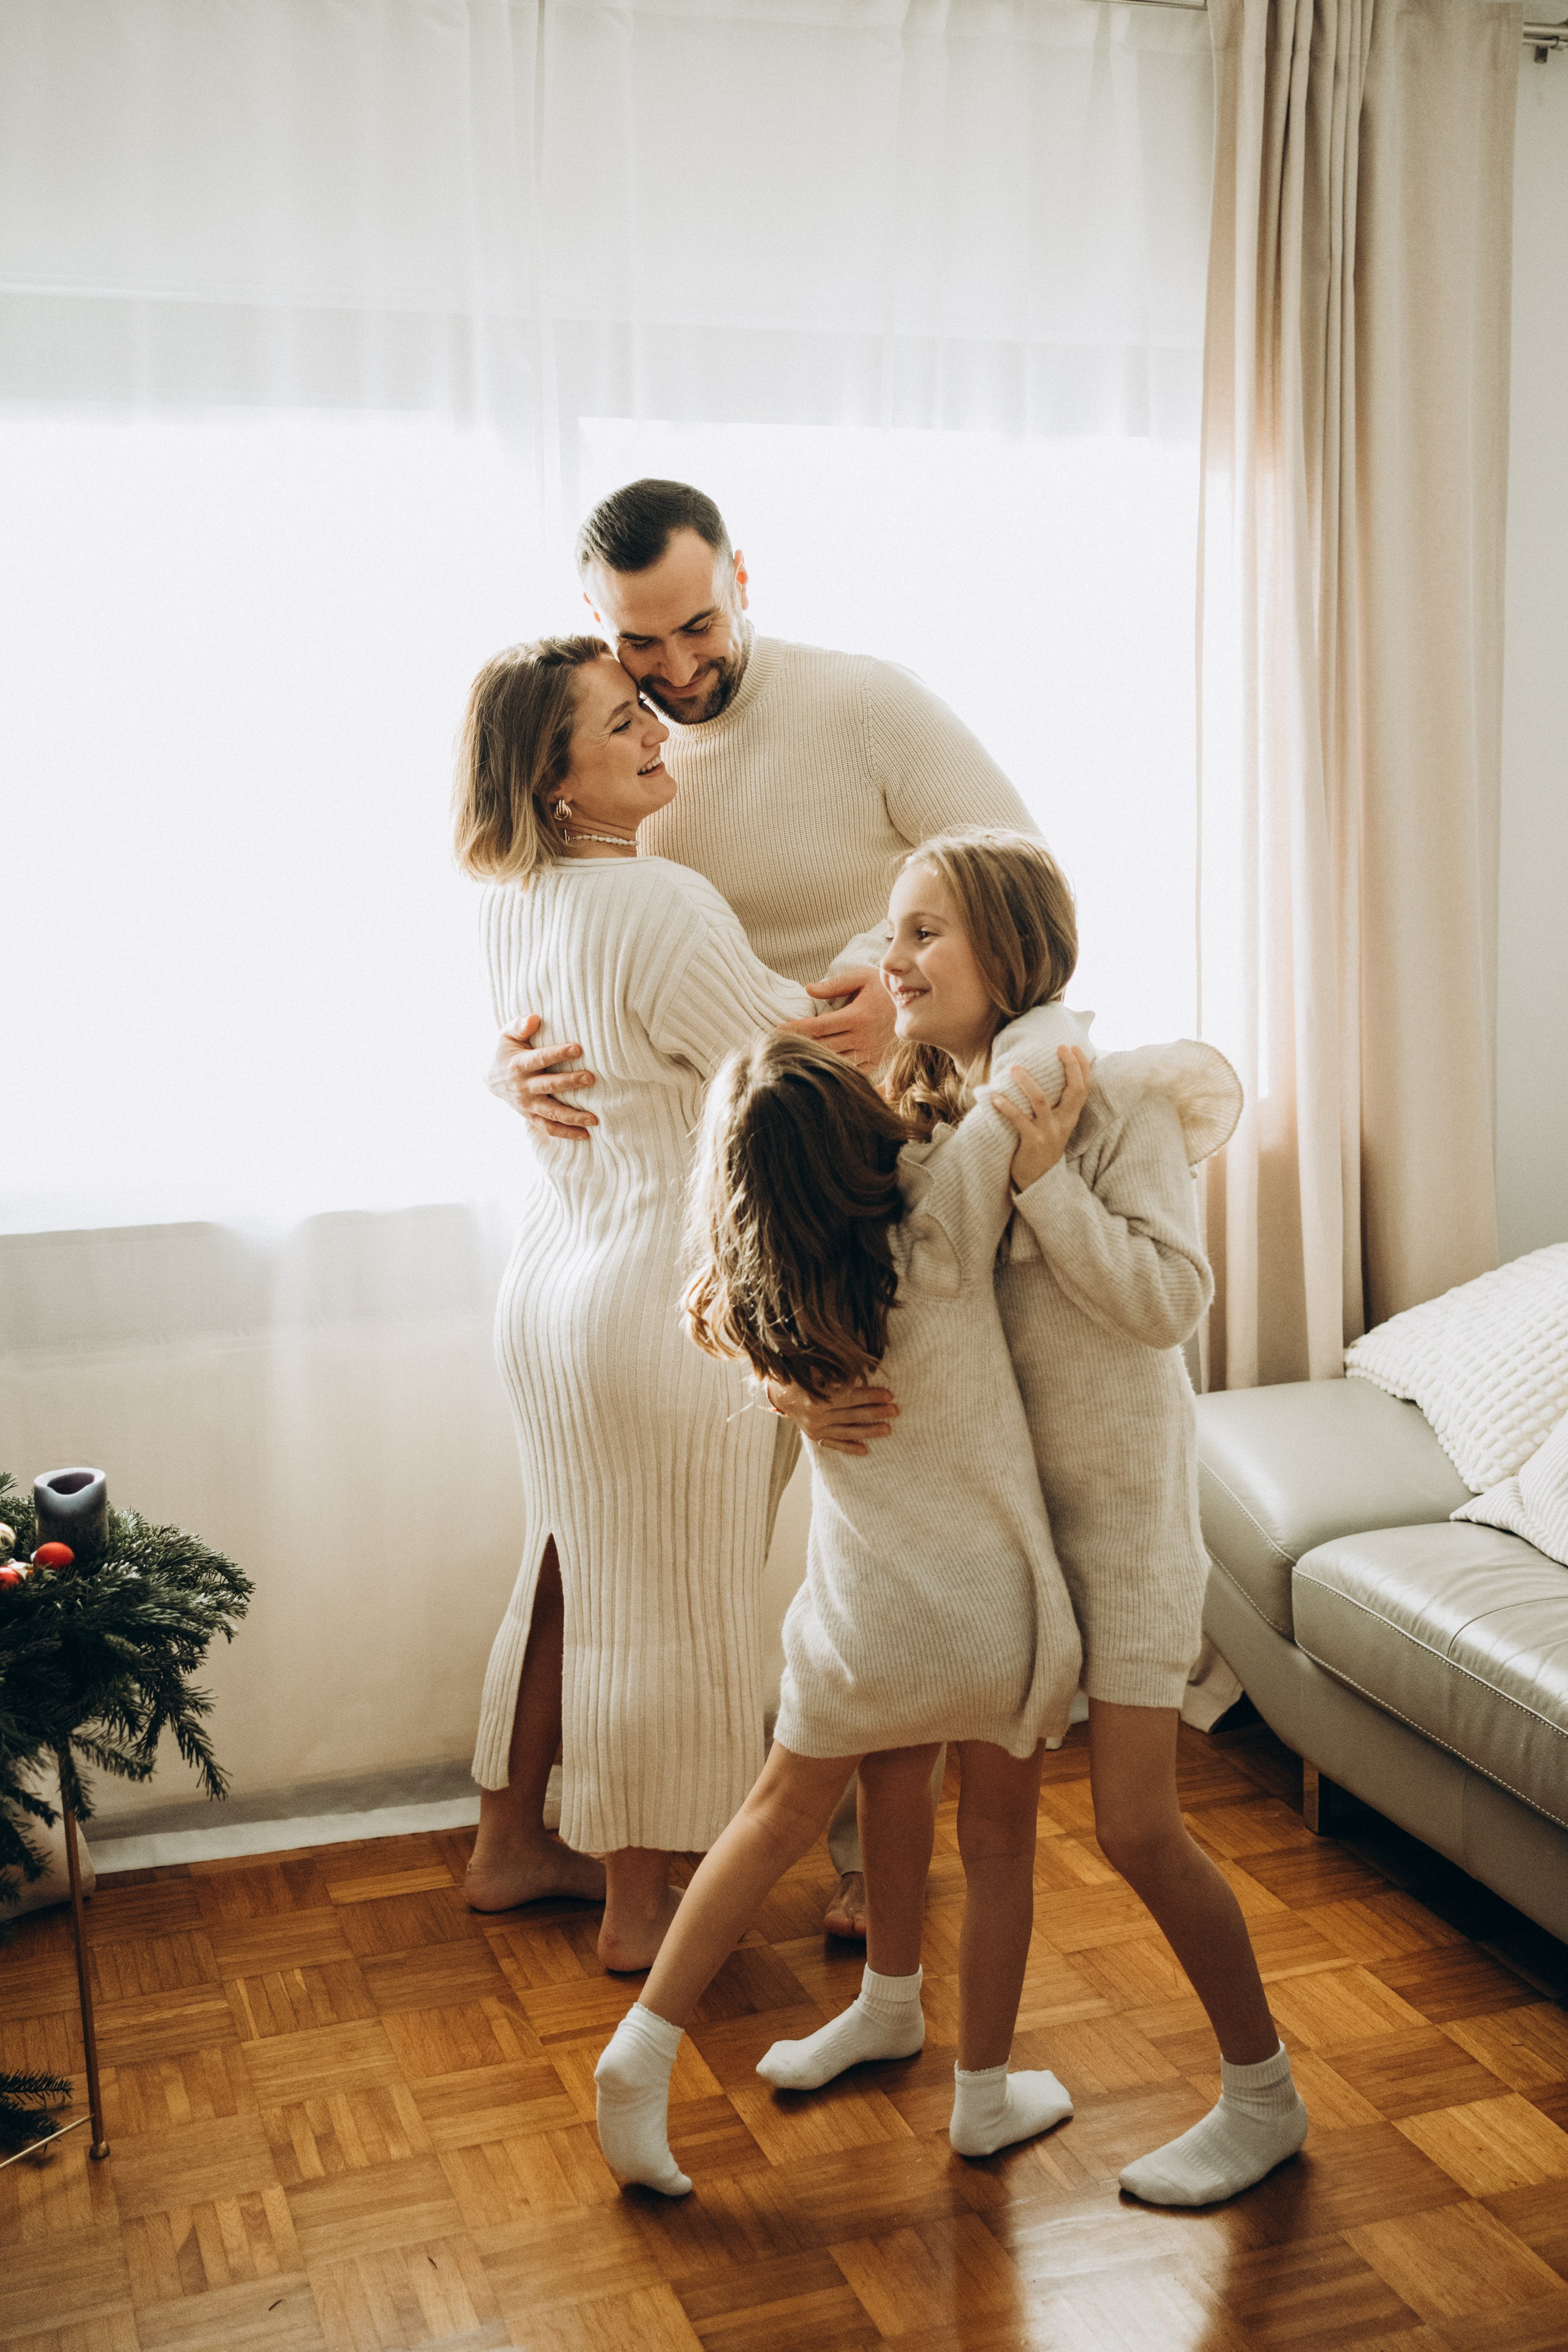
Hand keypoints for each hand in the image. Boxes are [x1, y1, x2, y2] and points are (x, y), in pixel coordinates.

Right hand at [488, 1013, 598, 1141]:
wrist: (491, 1078)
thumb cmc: (505, 1051)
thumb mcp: (506, 1034)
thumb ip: (520, 1025)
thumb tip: (535, 1018)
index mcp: (518, 1065)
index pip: (540, 1059)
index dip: (558, 1054)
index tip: (578, 1048)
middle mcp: (523, 1087)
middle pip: (549, 1086)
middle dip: (570, 1082)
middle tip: (591, 1078)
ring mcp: (527, 1105)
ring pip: (551, 1113)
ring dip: (573, 1116)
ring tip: (595, 1118)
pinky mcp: (531, 1116)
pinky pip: (548, 1128)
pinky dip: (566, 1133)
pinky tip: (586, 1135)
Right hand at [764, 1377, 897, 1455]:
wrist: (781, 1393)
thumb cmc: (801, 1376)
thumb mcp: (814, 1368)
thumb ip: (835, 1370)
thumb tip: (862, 1366)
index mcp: (817, 1397)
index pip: (850, 1397)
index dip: (870, 1395)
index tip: (888, 1394)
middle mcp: (816, 1416)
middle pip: (852, 1414)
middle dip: (876, 1412)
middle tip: (895, 1411)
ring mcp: (816, 1429)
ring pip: (847, 1431)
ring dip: (869, 1431)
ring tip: (887, 1429)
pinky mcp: (815, 1437)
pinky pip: (835, 1444)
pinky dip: (850, 1447)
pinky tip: (865, 1450)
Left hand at [777, 967, 896, 1071]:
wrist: (917, 1004)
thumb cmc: (884, 988)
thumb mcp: (862, 977)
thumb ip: (834, 984)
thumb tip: (808, 989)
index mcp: (858, 1016)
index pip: (819, 1026)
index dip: (796, 1029)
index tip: (777, 1030)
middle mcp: (864, 1037)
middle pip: (823, 1046)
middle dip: (799, 1046)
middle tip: (777, 1045)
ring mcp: (870, 1052)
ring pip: (835, 1061)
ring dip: (813, 1060)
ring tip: (792, 1056)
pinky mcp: (875, 1061)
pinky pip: (851, 1071)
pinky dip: (834, 1070)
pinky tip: (817, 1067)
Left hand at [992, 1046, 1091, 1190]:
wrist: (1038, 1180)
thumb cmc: (1042, 1145)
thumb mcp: (1056, 1124)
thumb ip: (1056, 1104)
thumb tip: (1045, 1074)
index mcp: (1071, 1116)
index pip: (1085, 1087)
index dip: (1082, 1066)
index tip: (1073, 1046)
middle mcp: (1064, 1122)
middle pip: (1074, 1090)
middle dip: (1070, 1067)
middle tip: (1059, 1048)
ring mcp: (1049, 1132)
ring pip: (1041, 1102)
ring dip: (1027, 1083)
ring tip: (1014, 1068)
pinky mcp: (1032, 1142)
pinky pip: (1019, 1121)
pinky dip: (1006, 1107)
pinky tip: (994, 1097)